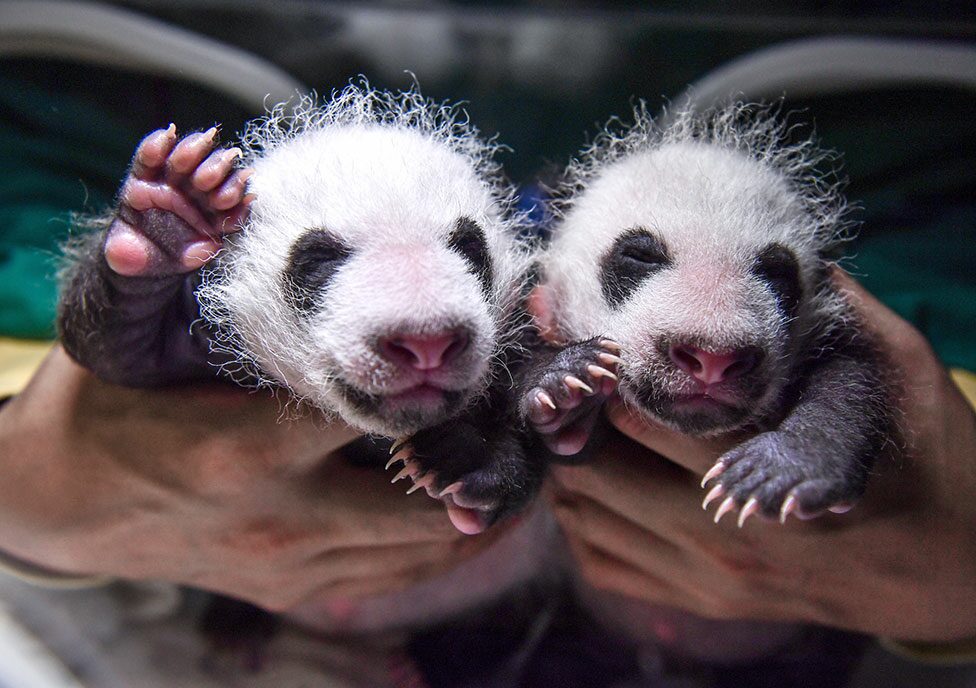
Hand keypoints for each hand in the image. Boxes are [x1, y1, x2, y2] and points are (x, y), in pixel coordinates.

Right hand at [0, 346, 497, 611]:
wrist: (57, 504)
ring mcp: (287, 568)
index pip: (377, 417)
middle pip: (422, 504)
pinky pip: (386, 581)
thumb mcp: (149, 343)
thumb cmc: (108, 408)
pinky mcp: (285, 594)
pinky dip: (431, 550)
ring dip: (472, 515)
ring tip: (512, 473)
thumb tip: (283, 225)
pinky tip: (460, 514)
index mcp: (246, 449)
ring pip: (416, 553)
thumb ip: (226, 308)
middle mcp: (279, 520)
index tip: (475, 357)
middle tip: (521, 430)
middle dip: (480, 469)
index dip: (439, 388)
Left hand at [550, 272, 975, 642]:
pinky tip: (594, 484)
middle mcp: (730, 537)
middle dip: (574, 422)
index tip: (588, 343)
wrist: (956, 567)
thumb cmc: (931, 459)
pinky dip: (581, 523)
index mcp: (776, 472)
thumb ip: (840, 311)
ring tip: (574, 423)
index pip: (654, 424)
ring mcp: (711, 580)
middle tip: (568, 383)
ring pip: (588, 520)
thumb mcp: (901, 372)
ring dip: (569, 468)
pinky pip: (603, 565)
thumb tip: (782, 253)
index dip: (606, 380)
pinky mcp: (703, 603)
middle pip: (600, 475)